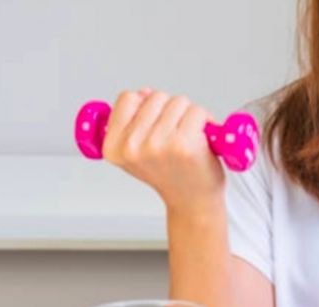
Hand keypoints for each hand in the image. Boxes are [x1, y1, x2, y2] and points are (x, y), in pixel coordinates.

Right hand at [103, 88, 224, 211]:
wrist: (193, 202)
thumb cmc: (171, 175)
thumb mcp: (140, 150)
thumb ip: (136, 119)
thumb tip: (144, 93)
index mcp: (113, 147)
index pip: (127, 99)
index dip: (146, 106)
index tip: (155, 126)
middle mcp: (132, 147)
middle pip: (156, 96)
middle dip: (171, 111)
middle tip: (176, 137)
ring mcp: (156, 145)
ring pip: (178, 101)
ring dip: (189, 115)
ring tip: (190, 139)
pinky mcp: (183, 144)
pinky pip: (197, 111)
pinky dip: (205, 121)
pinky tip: (202, 140)